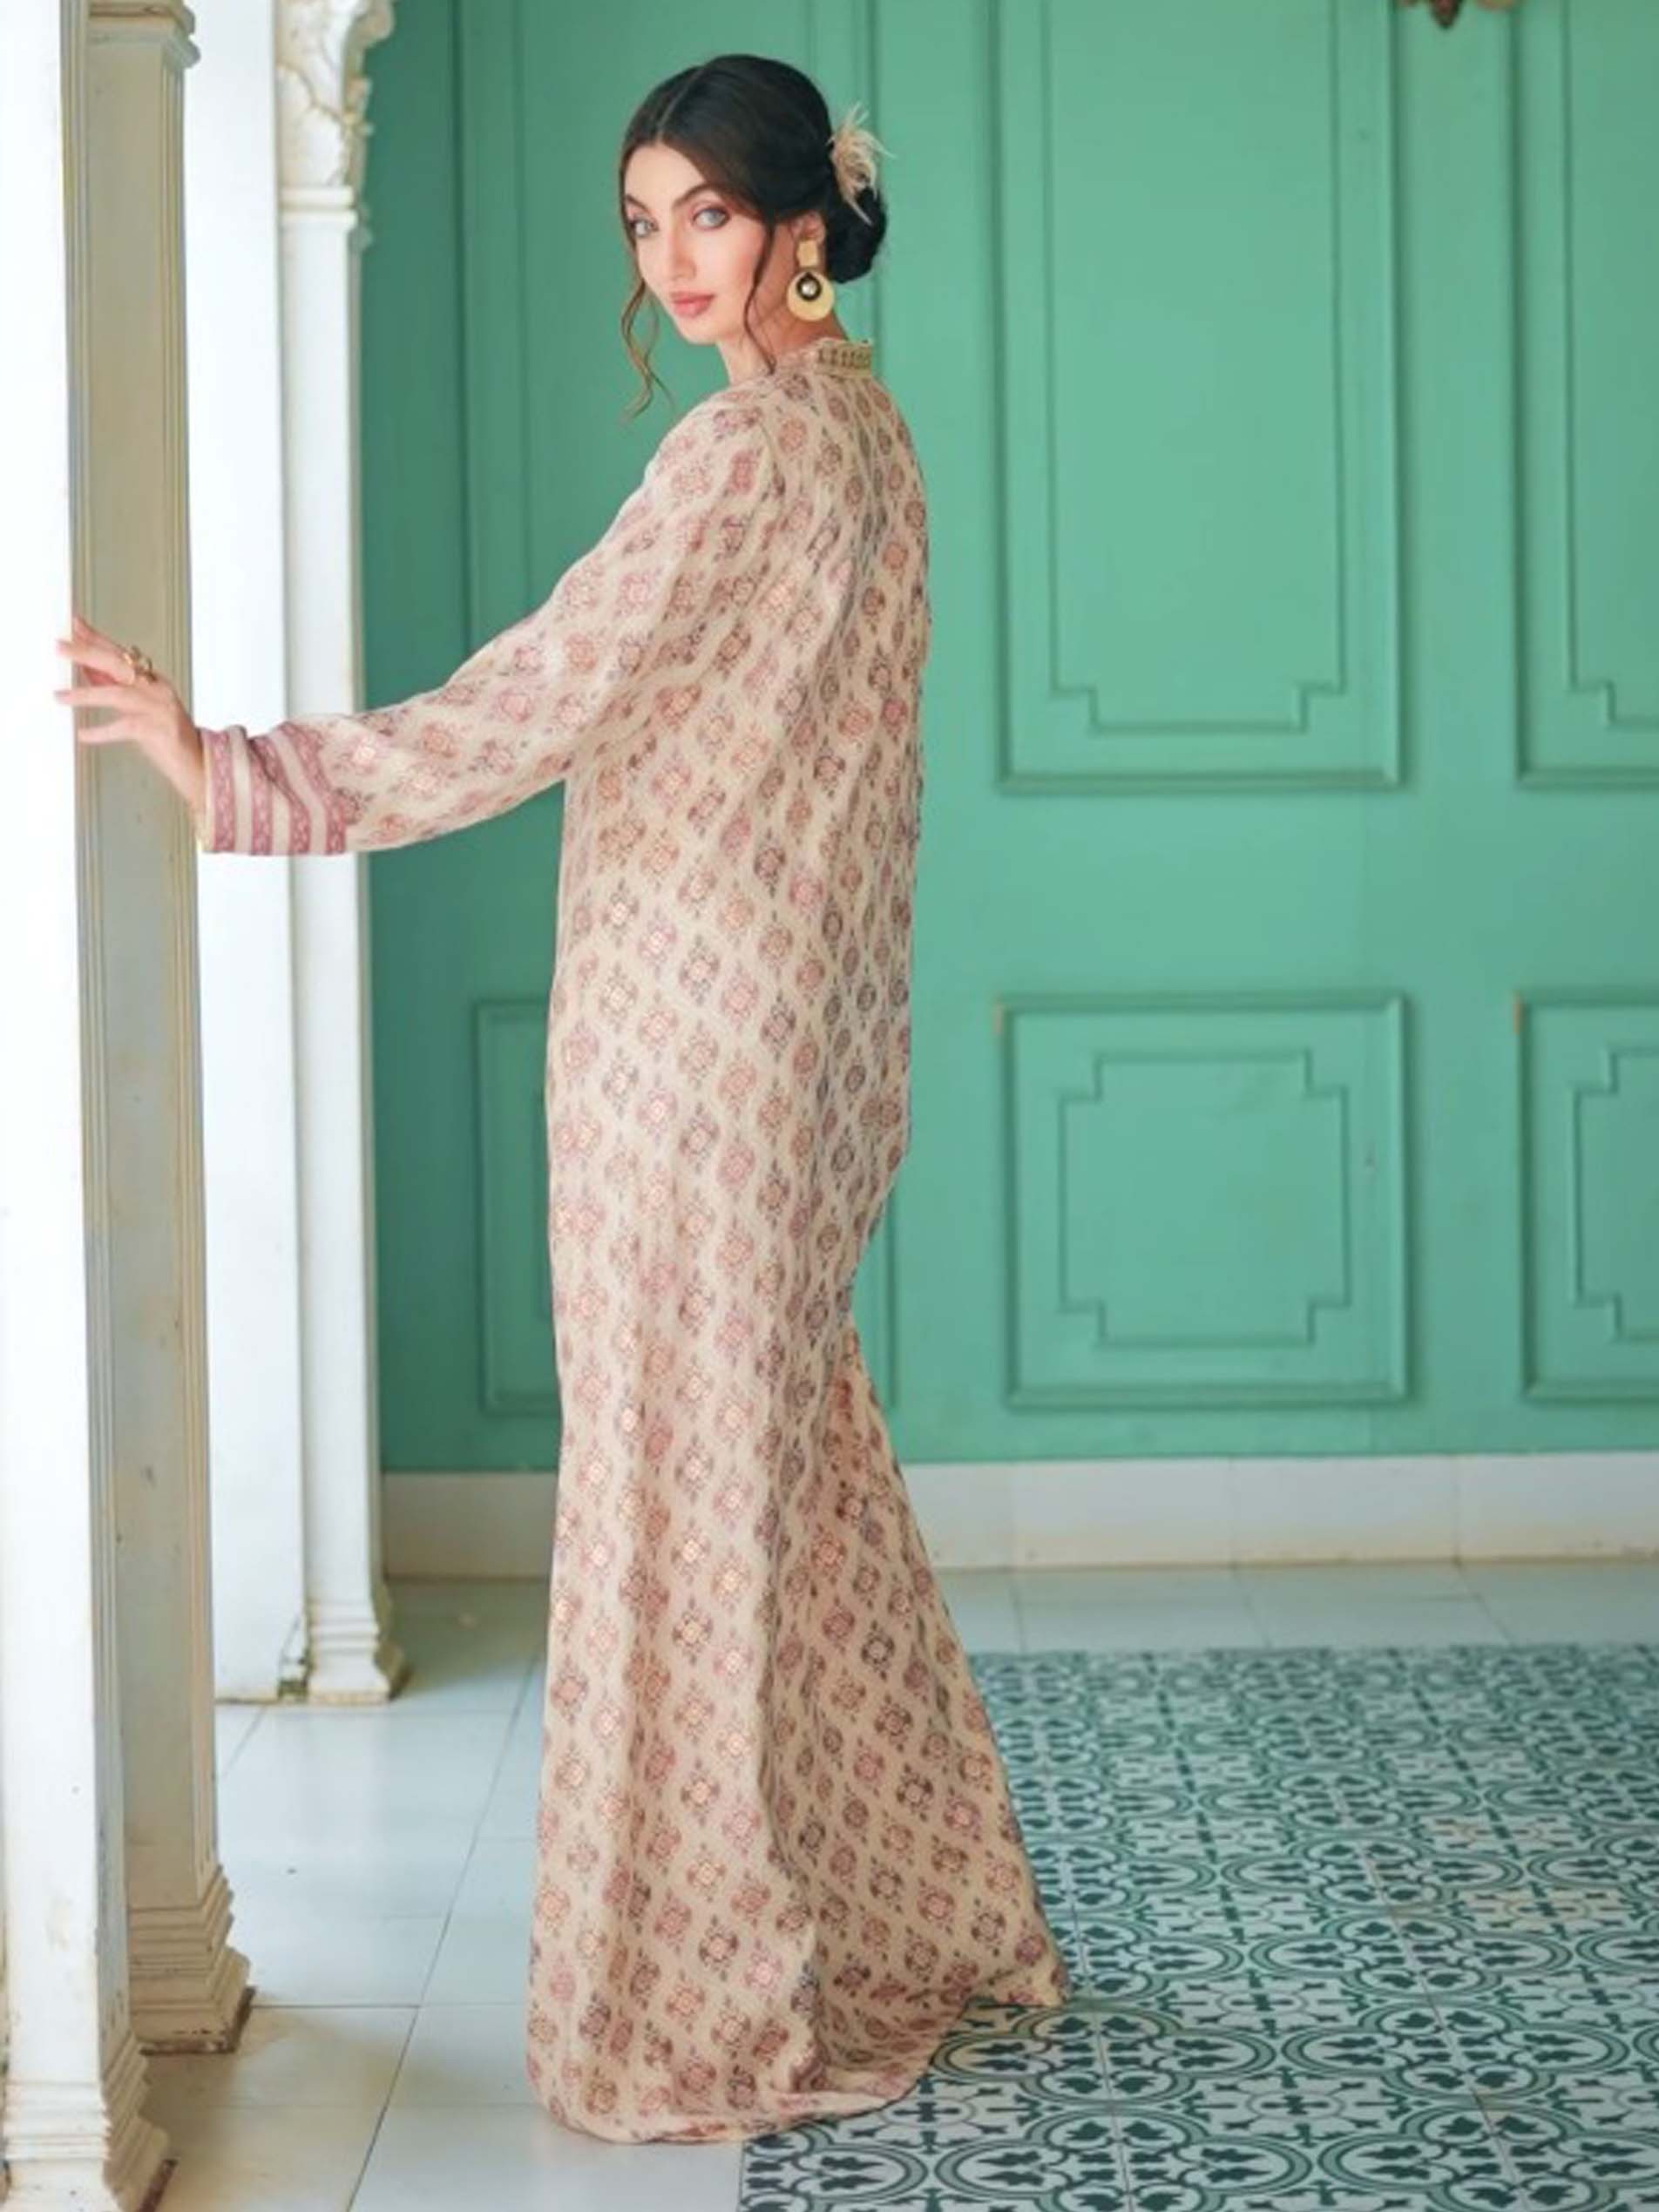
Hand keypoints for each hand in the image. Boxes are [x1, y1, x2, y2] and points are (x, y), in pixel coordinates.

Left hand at [53, 613, 205, 823]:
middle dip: (86, 653)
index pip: (120, 653)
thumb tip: (85, 668)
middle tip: (60, 647)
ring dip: (85, 694)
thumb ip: (113, 687)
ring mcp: (160, 708)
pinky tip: (84, 734)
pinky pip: (125, 727)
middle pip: (118, 664)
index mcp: (152, 680)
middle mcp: (157, 689)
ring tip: (60, 696)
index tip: (74, 624)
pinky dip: (102, 731)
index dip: (95, 638)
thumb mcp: (137, 708)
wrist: (198, 764)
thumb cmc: (165, 738)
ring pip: (118, 694)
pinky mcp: (160, 730)